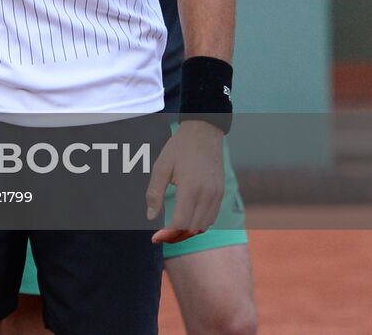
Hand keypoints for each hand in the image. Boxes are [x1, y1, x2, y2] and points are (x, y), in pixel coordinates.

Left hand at [147, 120, 224, 244]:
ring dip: (188, 232)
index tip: (155, 238)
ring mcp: (216, 195)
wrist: (204, 132)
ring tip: (172, 230)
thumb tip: (150, 217)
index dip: (167, 234)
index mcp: (190, 189)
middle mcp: (207, 195)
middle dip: (176, 237)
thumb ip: (154, 193)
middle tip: (161, 236)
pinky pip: (211, 217)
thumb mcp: (161, 167)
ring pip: (203, 226)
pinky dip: (199, 224)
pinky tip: (186, 219)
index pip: (180, 223)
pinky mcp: (221, 193)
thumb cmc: (179, 148)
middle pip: (192, 229)